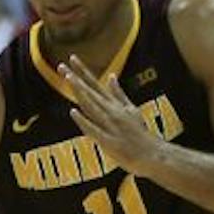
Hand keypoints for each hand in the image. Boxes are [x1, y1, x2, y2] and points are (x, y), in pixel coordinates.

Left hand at [61, 58, 161, 174]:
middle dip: (76, 79)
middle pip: (91, 93)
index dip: (83, 72)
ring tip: (68, 79)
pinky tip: (74, 112)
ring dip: (80, 93)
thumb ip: (118, 94)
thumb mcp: (131, 109)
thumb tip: (111, 76)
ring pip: (91, 106)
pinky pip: (94, 129)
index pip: (96, 85)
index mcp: (114, 105)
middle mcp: (111, 111)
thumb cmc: (139, 133)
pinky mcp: (109, 140)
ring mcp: (110, 125)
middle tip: (62, 66)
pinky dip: (84, 121)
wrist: (152, 154)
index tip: (71, 59)